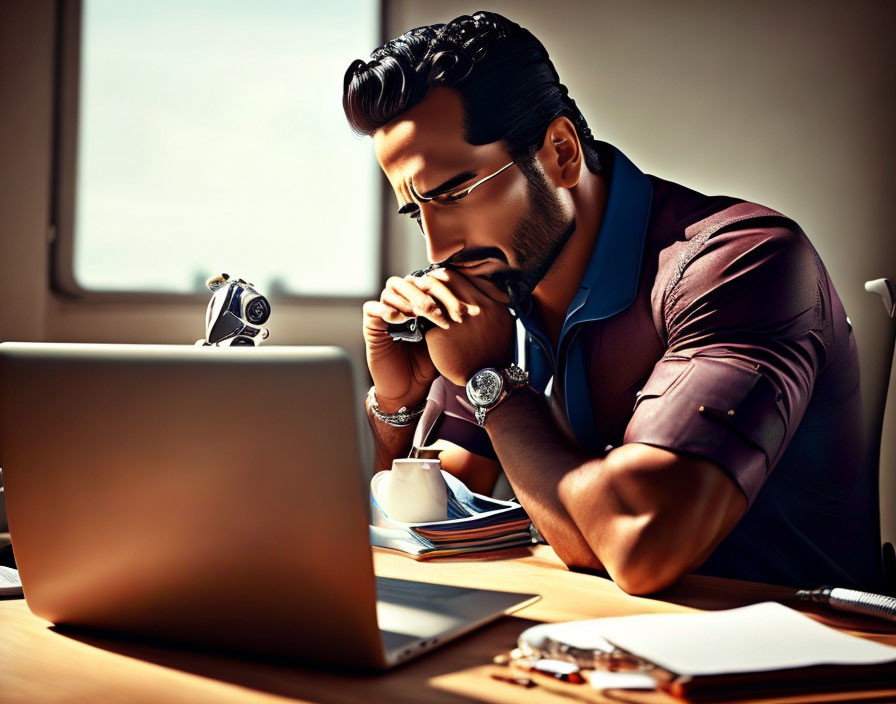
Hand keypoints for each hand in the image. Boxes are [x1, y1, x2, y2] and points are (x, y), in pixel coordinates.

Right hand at [362, 272, 480, 410]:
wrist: (411, 388)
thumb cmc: (434, 363)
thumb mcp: (451, 337)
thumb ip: (461, 316)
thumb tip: (489, 297)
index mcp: (423, 299)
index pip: (431, 279)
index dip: (443, 286)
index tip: (457, 302)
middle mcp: (404, 300)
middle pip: (412, 280)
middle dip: (426, 293)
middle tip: (438, 311)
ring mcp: (386, 310)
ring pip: (392, 288)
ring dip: (407, 298)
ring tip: (419, 314)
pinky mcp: (371, 325)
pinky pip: (372, 308)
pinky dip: (386, 310)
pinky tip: (401, 319)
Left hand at [420, 270, 514, 385]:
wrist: (487, 378)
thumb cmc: (495, 352)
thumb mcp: (503, 323)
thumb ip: (494, 304)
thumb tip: (488, 289)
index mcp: (490, 303)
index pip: (463, 276)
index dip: (446, 275)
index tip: (437, 278)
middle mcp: (474, 307)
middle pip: (446, 279)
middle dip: (430, 278)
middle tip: (419, 282)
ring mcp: (457, 320)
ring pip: (432, 293)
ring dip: (420, 292)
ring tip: (411, 295)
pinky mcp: (441, 334)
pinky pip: (423, 315)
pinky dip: (415, 312)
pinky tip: (408, 314)